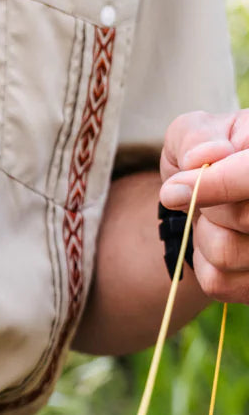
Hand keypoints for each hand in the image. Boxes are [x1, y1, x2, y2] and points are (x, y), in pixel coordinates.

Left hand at [160, 110, 248, 302]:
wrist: (213, 191)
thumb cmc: (208, 153)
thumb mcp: (196, 131)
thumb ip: (195, 138)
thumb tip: (200, 161)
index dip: (217, 185)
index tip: (173, 190)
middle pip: (243, 219)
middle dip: (206, 206)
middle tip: (208, 195)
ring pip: (226, 254)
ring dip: (203, 235)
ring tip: (217, 218)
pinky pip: (220, 283)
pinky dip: (204, 262)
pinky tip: (221, 240)